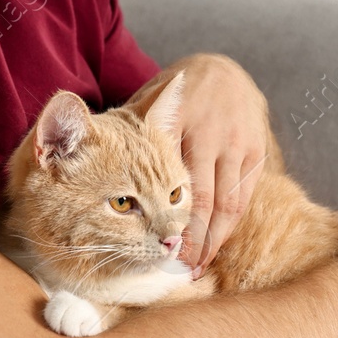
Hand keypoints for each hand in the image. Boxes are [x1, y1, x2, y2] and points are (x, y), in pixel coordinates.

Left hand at [137, 54, 269, 277]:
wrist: (222, 70)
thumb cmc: (168, 96)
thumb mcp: (140, 105)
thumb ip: (119, 136)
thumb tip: (80, 164)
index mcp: (174, 119)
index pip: (165, 175)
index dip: (160, 216)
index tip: (150, 246)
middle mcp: (209, 132)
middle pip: (201, 198)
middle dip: (189, 238)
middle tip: (173, 267)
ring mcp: (237, 143)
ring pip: (226, 203)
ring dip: (211, 240)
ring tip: (194, 267)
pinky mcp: (257, 152)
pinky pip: (243, 197)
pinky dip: (228, 227)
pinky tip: (214, 246)